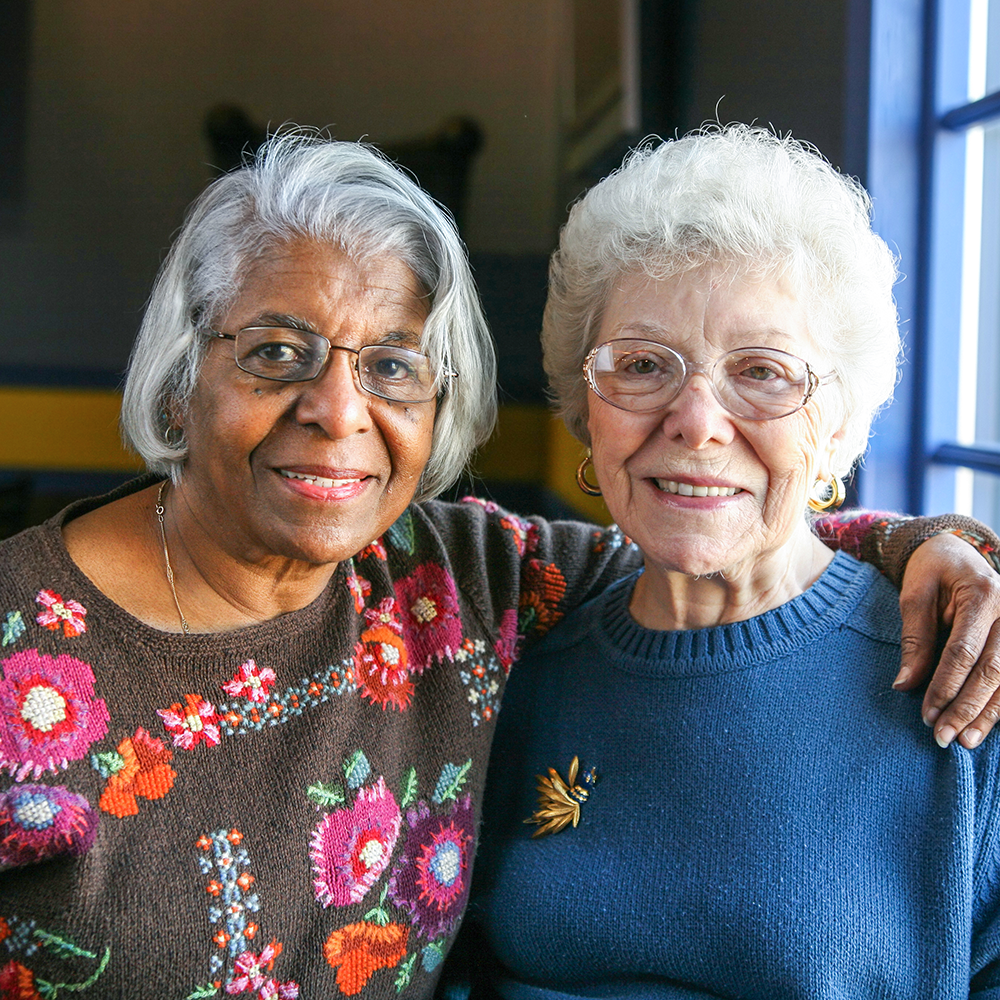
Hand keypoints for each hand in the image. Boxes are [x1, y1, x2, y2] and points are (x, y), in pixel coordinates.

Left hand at [894, 532, 999, 747]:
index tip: (927, 714)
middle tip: (944, 737)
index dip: (945, 686)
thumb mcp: (914, 595)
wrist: (956, 550)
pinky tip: (987, 725)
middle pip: (993, 670)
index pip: (964, 651)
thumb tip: (905, 685)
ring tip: (966, 740)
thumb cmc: (931, 571)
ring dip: (988, 714)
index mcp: (983, 594)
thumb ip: (915, 639)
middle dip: (967, 708)